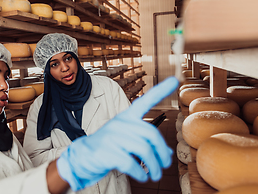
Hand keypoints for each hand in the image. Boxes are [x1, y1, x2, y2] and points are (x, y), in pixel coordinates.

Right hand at [56, 76, 178, 190]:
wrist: (83, 156)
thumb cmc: (110, 147)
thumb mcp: (129, 142)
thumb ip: (147, 144)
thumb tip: (167, 154)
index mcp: (127, 117)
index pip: (145, 101)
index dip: (160, 91)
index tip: (174, 80)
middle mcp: (121, 123)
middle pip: (151, 133)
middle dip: (162, 152)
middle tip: (165, 165)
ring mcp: (112, 136)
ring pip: (144, 150)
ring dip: (154, 166)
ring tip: (155, 175)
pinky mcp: (107, 151)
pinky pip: (132, 163)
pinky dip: (141, 173)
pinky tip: (142, 176)